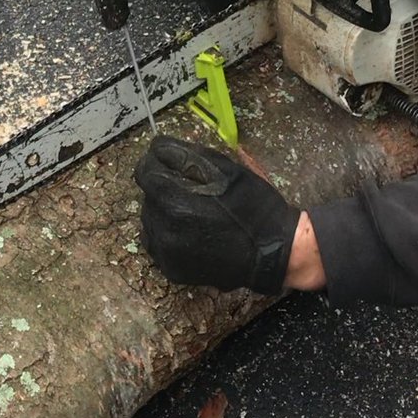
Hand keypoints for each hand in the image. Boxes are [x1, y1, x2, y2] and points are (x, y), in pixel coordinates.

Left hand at [134, 136, 300, 295]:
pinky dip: (167, 231)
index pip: (144, 171)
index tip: (172, 163)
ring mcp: (166, 253)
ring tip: (194, 211)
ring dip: (164, 208)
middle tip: (192, 188)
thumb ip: (185, 156)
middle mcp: (164, 229)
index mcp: (175, 201)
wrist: (273, 253)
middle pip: (147, 195)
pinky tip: (191, 230)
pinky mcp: (171, 269)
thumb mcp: (224, 169)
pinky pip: (157, 241)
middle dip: (164, 186)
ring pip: (150, 217)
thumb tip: (157, 147)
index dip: (157, 162)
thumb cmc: (253, 205)